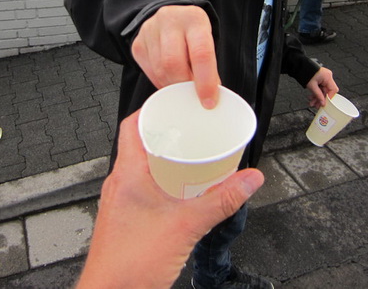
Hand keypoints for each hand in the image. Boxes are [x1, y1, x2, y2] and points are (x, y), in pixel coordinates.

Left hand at [76, 111, 263, 288]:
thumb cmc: (131, 264)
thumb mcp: (186, 226)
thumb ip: (221, 201)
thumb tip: (249, 180)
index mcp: (127, 173)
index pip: (132, 125)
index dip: (153, 109)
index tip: (175, 103)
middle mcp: (119, 183)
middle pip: (140, 144)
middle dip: (167, 134)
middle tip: (191, 130)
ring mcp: (120, 201)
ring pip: (142, 167)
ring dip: (165, 158)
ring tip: (191, 158)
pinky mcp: (126, 218)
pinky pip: (143, 188)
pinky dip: (162, 182)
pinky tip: (181, 193)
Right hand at [131, 5, 220, 108]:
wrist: (173, 19)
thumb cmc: (193, 34)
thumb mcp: (207, 42)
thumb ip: (209, 66)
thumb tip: (209, 97)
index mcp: (194, 19)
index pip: (201, 53)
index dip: (205, 82)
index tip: (208, 101)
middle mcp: (170, 20)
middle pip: (173, 63)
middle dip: (184, 86)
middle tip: (192, 95)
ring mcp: (150, 31)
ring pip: (160, 70)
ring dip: (172, 86)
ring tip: (182, 86)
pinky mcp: (138, 44)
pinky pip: (149, 72)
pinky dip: (161, 82)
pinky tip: (169, 79)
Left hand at [305, 67, 337, 108]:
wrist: (299, 67)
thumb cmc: (305, 72)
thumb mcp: (312, 86)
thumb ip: (318, 95)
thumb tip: (323, 102)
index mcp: (327, 77)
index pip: (333, 90)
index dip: (329, 97)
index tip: (324, 103)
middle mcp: (327, 76)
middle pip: (327, 91)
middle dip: (321, 98)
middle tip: (316, 105)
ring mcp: (324, 77)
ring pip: (323, 90)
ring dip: (317, 97)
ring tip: (312, 102)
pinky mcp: (320, 79)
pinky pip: (320, 87)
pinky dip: (316, 93)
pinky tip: (312, 97)